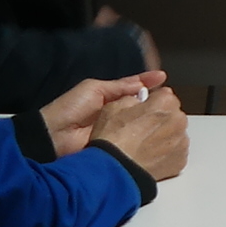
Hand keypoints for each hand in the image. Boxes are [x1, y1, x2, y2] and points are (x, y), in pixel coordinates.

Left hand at [39, 70, 162, 160]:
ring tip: (170, 113)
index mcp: (109, 98)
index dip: (148, 83)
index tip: (164, 78)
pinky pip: (134, 141)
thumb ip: (119, 86)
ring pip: (141, 124)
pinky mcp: (118, 148)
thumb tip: (145, 83)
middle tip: (172, 100)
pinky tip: (159, 132)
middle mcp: (116, 114)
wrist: (53, 138)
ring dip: (153, 120)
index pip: (133, 89)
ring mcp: (118, 132)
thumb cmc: (71, 108)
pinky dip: (145, 138)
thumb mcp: (94, 89)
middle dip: (155, 103)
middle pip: (141, 107)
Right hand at [89, 76, 189, 183]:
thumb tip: (138, 101)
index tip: (144, 110)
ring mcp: (181, 142)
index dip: (151, 102)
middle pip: (172, 115)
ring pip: (174, 134)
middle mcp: (178, 120)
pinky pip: (175, 152)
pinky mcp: (180, 160)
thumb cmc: (113, 141)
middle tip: (140, 130)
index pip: (165, 95)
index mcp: (165, 103)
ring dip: (163, 137)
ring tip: (142, 145)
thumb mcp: (114, 106)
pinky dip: (165, 153)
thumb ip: (133, 99)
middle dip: (159, 120)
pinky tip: (148, 156)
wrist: (115, 170)